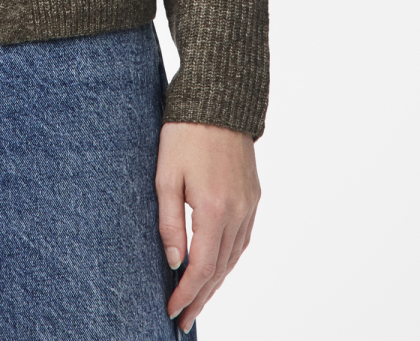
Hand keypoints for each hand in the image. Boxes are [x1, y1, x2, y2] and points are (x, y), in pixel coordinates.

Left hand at [155, 121, 260, 333]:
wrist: (219, 101)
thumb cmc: (184, 134)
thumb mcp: (165, 176)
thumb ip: (170, 223)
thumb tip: (175, 263)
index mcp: (214, 209)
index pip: (201, 267)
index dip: (186, 293)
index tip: (172, 310)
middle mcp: (238, 213)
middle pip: (221, 269)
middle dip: (201, 297)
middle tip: (183, 318)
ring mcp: (250, 205)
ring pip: (234, 257)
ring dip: (216, 282)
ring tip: (197, 299)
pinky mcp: (254, 196)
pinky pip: (243, 239)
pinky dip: (229, 259)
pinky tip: (217, 266)